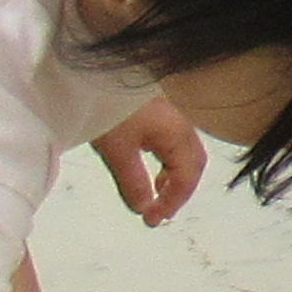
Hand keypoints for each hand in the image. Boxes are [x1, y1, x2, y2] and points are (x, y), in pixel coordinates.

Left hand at [90, 101, 208, 224]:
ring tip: (156, 191)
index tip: (153, 220)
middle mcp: (182, 124)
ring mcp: (173, 115)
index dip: (173, 202)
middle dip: (180, 191)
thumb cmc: (111, 109)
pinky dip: (168, 160)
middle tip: (160, 211)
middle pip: (194, 164)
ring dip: (175, 175)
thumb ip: (134, 182)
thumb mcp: (118, 151)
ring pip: (185, 152)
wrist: (98, 72)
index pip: (187, 177)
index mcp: (178, 135)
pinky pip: (174, 141)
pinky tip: (151, 163)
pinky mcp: (160, 110)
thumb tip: (144, 208)